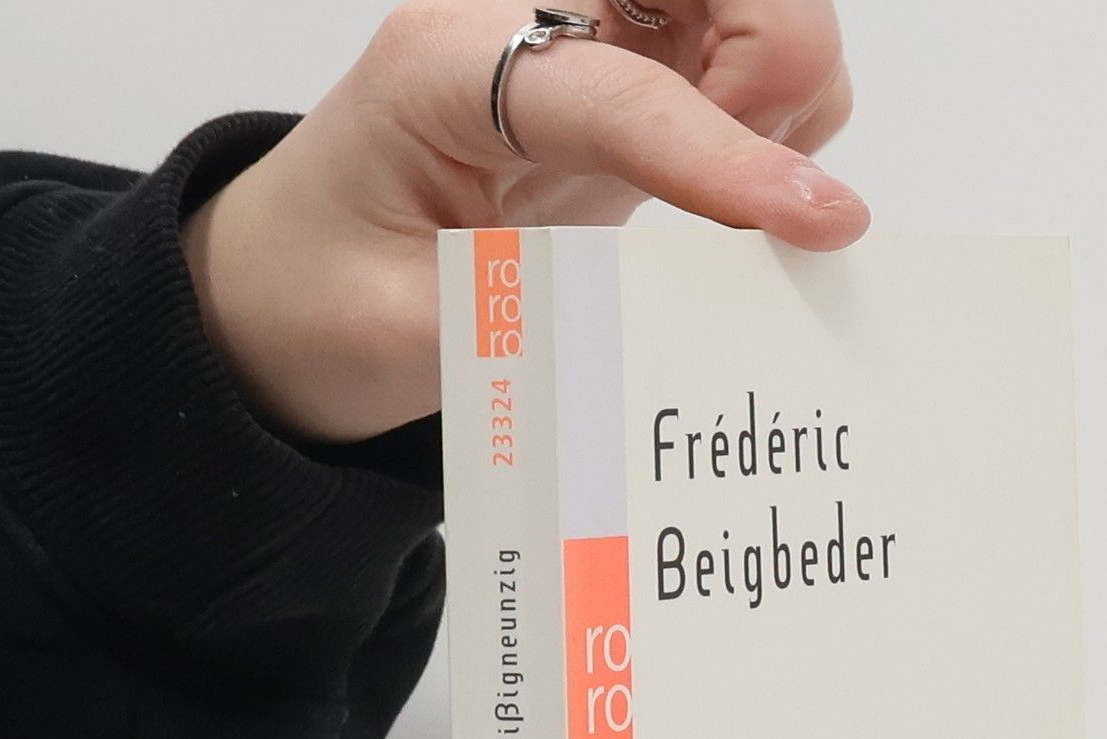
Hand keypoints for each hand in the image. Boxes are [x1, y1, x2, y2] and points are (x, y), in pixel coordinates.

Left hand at [182, 0, 866, 443]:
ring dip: (784, 91)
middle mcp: (527, 26)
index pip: (620, 88)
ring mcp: (586, 50)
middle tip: (750, 187)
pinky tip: (732, 192)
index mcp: (445, 68)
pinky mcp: (625, 93)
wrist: (288, 291)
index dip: (729, 154)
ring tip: (735, 197)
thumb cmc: (322, 297)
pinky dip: (778, 123)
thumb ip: (530, 330)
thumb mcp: (404, 338)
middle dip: (775, 57)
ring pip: (755, 6)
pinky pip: (748, 68)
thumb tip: (665, 330)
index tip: (818, 219)